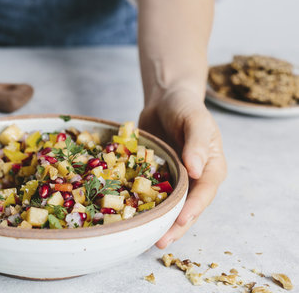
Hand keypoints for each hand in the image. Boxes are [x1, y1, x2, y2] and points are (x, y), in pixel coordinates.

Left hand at [138, 88, 226, 247]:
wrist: (166, 98)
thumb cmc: (186, 106)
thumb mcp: (195, 120)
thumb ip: (197, 144)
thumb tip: (196, 169)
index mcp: (211, 167)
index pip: (204, 192)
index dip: (193, 208)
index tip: (180, 221)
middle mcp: (195, 178)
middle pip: (187, 207)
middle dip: (175, 226)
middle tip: (161, 242)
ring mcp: (175, 179)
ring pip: (168, 205)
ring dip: (159, 222)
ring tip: (145, 239)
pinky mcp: (156, 176)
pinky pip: (149, 193)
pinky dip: (142, 205)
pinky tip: (129, 216)